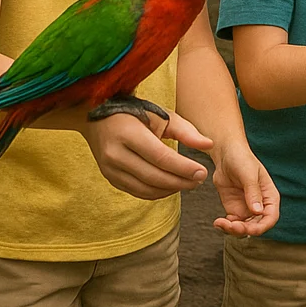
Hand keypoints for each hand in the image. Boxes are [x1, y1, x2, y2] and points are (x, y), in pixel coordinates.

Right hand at [82, 109, 210, 199]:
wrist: (97, 118)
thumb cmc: (136, 113)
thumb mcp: (161, 115)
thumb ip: (186, 130)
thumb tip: (209, 145)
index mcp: (128, 133)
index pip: (160, 157)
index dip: (183, 167)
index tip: (202, 172)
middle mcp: (116, 154)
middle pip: (153, 176)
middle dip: (180, 181)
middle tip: (199, 180)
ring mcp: (110, 169)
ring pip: (145, 188)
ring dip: (170, 190)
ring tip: (189, 183)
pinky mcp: (110, 178)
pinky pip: (137, 191)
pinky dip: (157, 192)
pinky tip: (172, 186)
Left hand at [211, 141, 279, 236]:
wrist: (226, 155)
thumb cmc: (242, 160)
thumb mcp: (249, 174)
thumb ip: (253, 192)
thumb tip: (258, 211)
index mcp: (269, 196)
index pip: (271, 217)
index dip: (262, 227)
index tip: (250, 229)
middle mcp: (260, 205)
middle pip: (257, 226)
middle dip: (244, 229)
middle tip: (231, 225)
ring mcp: (246, 209)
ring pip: (244, 228)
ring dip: (233, 230)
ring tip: (221, 223)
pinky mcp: (234, 210)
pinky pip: (232, 224)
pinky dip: (225, 227)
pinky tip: (218, 222)